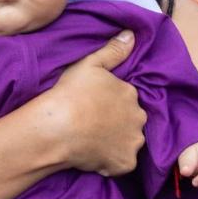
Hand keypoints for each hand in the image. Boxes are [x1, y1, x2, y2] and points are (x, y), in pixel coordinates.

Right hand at [43, 30, 145, 176]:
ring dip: (115, 143)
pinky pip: (120, 164)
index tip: (93, 106)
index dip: (109, 103)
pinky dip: (109, 162)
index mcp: (130, 93)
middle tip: (92, 125)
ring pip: (127, 142)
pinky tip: (92, 157)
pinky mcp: (124, 164)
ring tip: (91, 141)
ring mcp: (133, 142)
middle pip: (130, 121)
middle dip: (117, 123)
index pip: (126, 99)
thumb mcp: (89, 65)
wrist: (58, 128)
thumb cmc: (70, 94)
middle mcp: (138, 118)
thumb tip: (132, 34)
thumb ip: (113, 51)